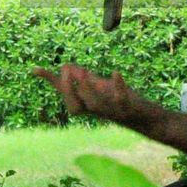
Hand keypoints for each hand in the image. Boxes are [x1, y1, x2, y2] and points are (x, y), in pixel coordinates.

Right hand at [31, 64, 148, 127]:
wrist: (149, 118)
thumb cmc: (121, 102)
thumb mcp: (98, 88)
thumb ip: (80, 79)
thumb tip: (54, 67)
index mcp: (89, 105)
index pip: (67, 98)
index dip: (54, 84)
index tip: (37, 68)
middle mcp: (98, 111)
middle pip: (75, 108)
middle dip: (68, 90)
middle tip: (66, 69)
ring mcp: (113, 111)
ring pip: (95, 106)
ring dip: (87, 89)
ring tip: (84, 71)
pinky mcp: (130, 108)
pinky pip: (121, 100)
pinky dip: (118, 86)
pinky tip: (115, 72)